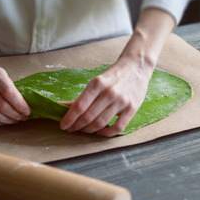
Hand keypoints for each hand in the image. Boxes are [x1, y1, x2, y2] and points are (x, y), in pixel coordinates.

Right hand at [0, 62, 29, 126]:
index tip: (27, 111)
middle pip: (2, 106)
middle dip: (15, 115)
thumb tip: (23, 107)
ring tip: (14, 120)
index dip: (20, 105)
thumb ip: (11, 88)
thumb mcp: (2, 74)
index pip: (9, 93)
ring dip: (6, 120)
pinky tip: (1, 122)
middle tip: (22, 118)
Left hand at [60, 7, 174, 136]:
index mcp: (97, 83)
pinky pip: (117, 127)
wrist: (136, 67)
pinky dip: (106, 133)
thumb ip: (82, 96)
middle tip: (72, 129)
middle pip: (88, 116)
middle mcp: (109, 92)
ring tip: (84, 130)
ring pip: (101, 123)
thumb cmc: (114, 75)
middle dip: (77, 126)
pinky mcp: (132, 109)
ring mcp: (121, 101)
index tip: (63, 125)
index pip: (79, 106)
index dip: (69, 118)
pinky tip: (100, 131)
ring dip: (89, 130)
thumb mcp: (96, 81)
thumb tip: (63, 106)